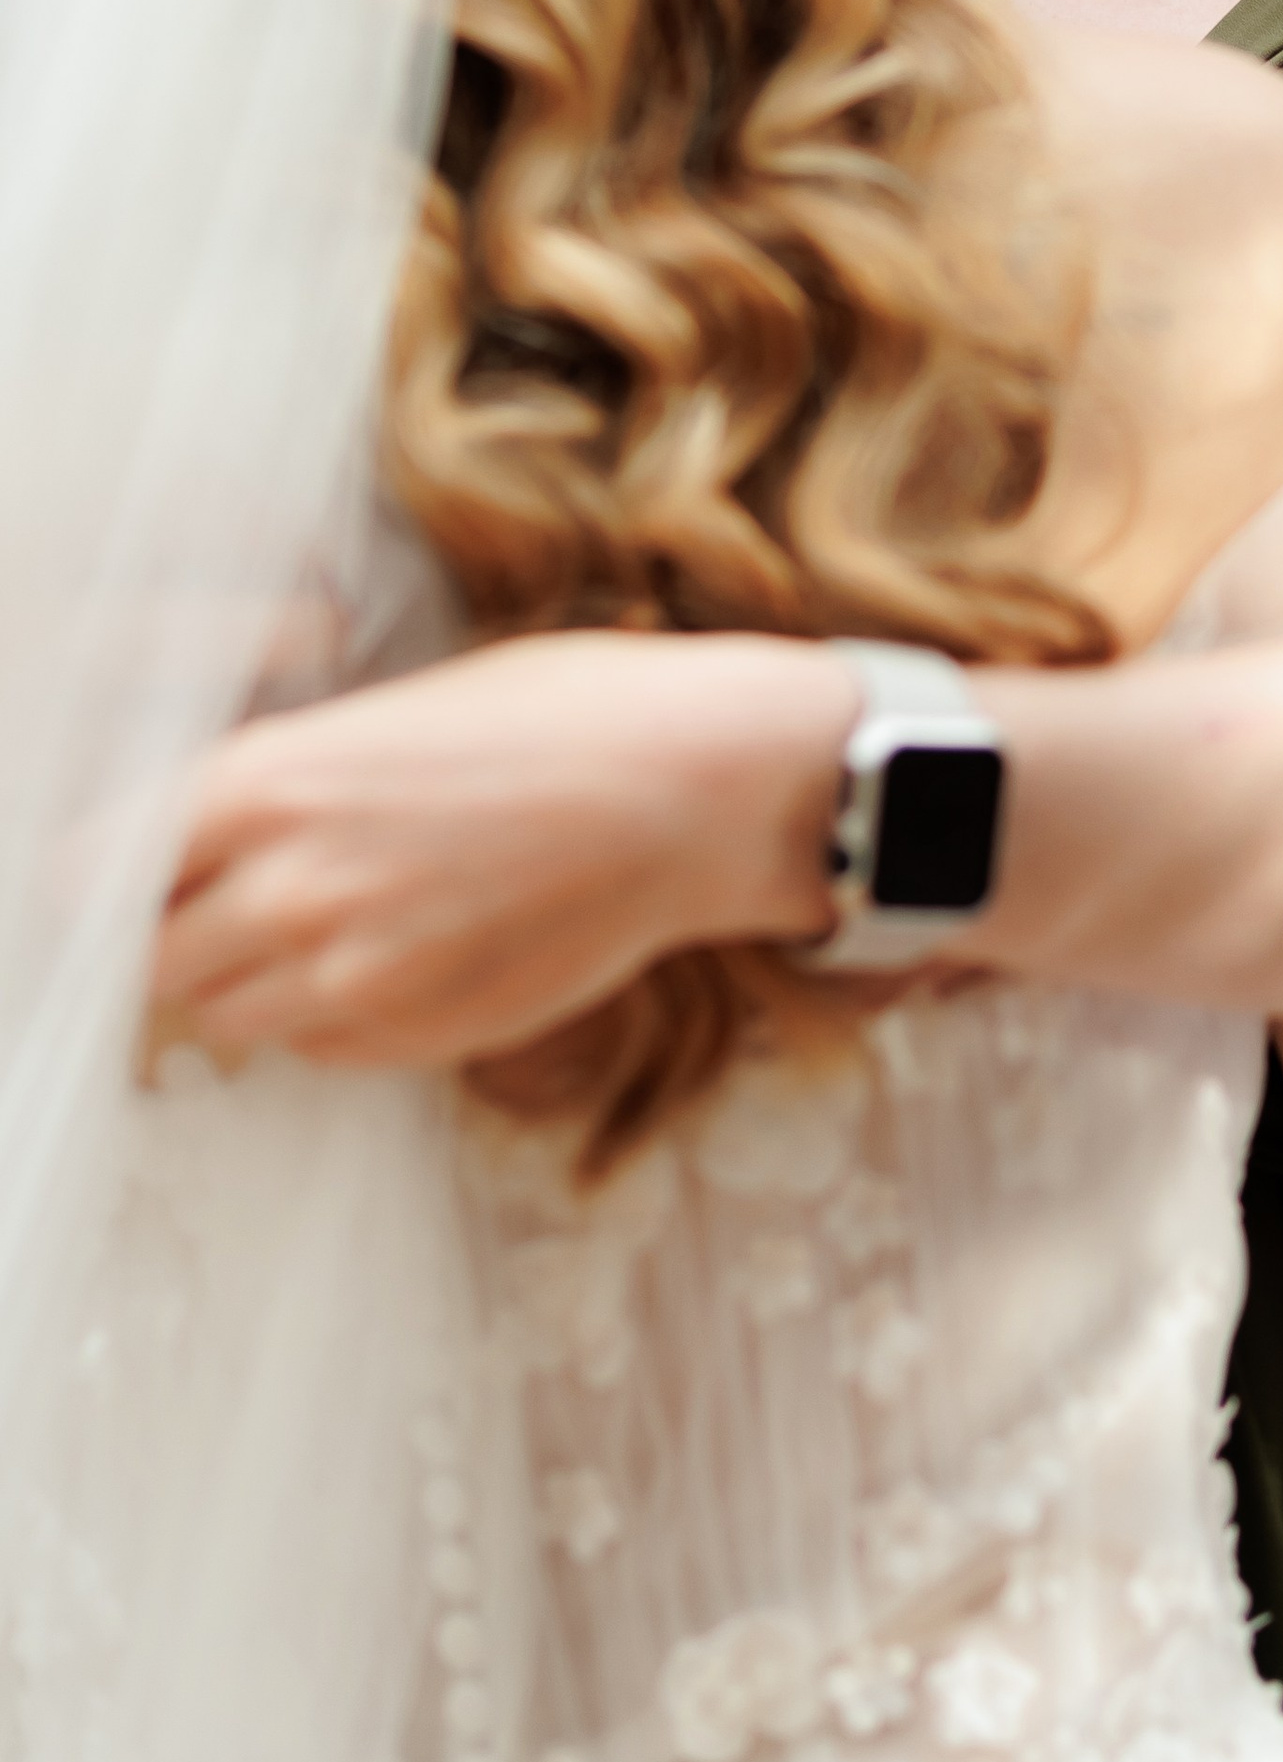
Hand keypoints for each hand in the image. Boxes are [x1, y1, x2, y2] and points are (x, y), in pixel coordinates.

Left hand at [154, 632, 857, 1069]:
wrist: (701, 789)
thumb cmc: (568, 717)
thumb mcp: (400, 713)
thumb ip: (294, 779)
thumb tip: (224, 828)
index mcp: (271, 784)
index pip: (102, 870)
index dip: (115, 877)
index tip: (143, 872)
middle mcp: (291, 890)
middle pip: (152, 960)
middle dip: (178, 933)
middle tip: (234, 899)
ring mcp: (356, 978)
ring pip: (230, 1017)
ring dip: (256, 980)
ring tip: (339, 921)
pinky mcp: (420, 1037)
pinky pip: (322, 1049)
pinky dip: (334, 1015)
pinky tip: (404, 951)